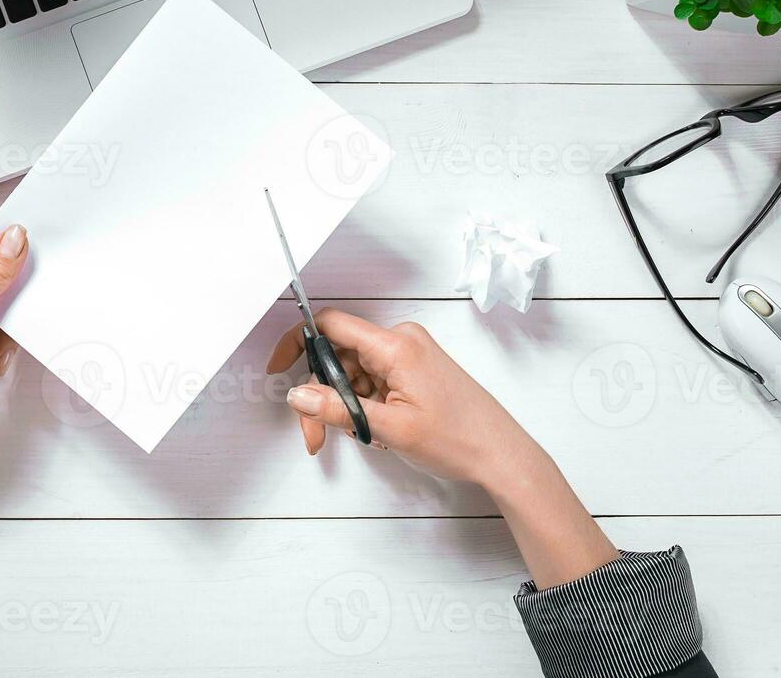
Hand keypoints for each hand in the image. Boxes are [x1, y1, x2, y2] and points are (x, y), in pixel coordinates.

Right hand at [267, 310, 617, 587]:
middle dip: (322, 394)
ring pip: (352, 372)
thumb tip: (299, 394)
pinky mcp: (413, 370)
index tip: (279, 368)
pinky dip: (363, 405)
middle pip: (338, 355)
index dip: (298, 343)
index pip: (331, 326)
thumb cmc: (459, 439)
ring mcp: (409, 355)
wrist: (501, 455)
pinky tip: (375, 430)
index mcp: (396, 345)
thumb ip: (338, 409)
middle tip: (316, 434)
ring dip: (343, 405)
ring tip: (360, 438)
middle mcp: (401, 341)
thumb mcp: (390, 429)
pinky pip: (372, 379)